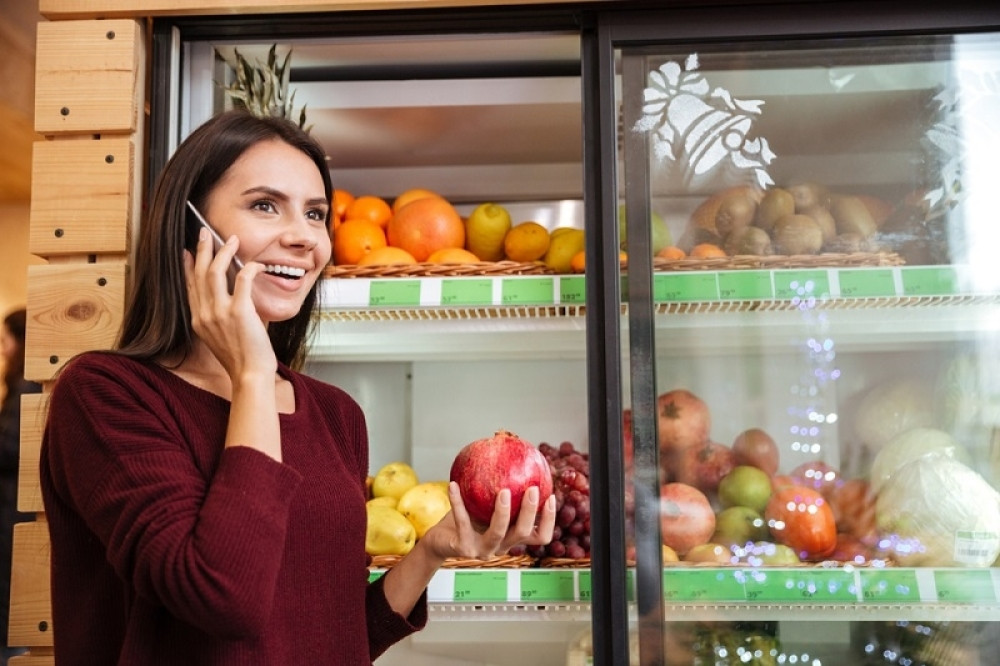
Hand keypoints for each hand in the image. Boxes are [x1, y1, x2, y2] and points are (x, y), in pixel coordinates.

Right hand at [183, 229, 274, 376]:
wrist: (249, 374)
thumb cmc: (240, 358)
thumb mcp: (220, 337)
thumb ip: (218, 317)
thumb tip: (228, 300)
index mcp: (198, 320)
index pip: (189, 286)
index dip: (188, 266)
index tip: (189, 252)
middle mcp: (204, 314)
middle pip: (199, 273)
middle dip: (202, 249)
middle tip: (206, 233)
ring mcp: (220, 312)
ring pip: (215, 272)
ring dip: (223, 252)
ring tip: (231, 240)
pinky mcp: (239, 312)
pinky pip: (243, 280)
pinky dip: (249, 268)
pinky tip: (256, 264)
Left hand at [422, 483, 556, 561]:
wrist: (441, 541)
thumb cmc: (467, 519)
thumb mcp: (486, 506)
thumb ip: (503, 491)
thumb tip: (515, 458)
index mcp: (511, 538)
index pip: (540, 536)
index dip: (549, 520)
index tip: (551, 496)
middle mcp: (501, 546)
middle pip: (523, 532)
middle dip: (530, 511)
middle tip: (532, 489)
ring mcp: (482, 550)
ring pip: (498, 532)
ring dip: (502, 511)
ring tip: (502, 490)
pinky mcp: (463, 548)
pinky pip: (462, 520)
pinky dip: (457, 501)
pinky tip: (453, 484)